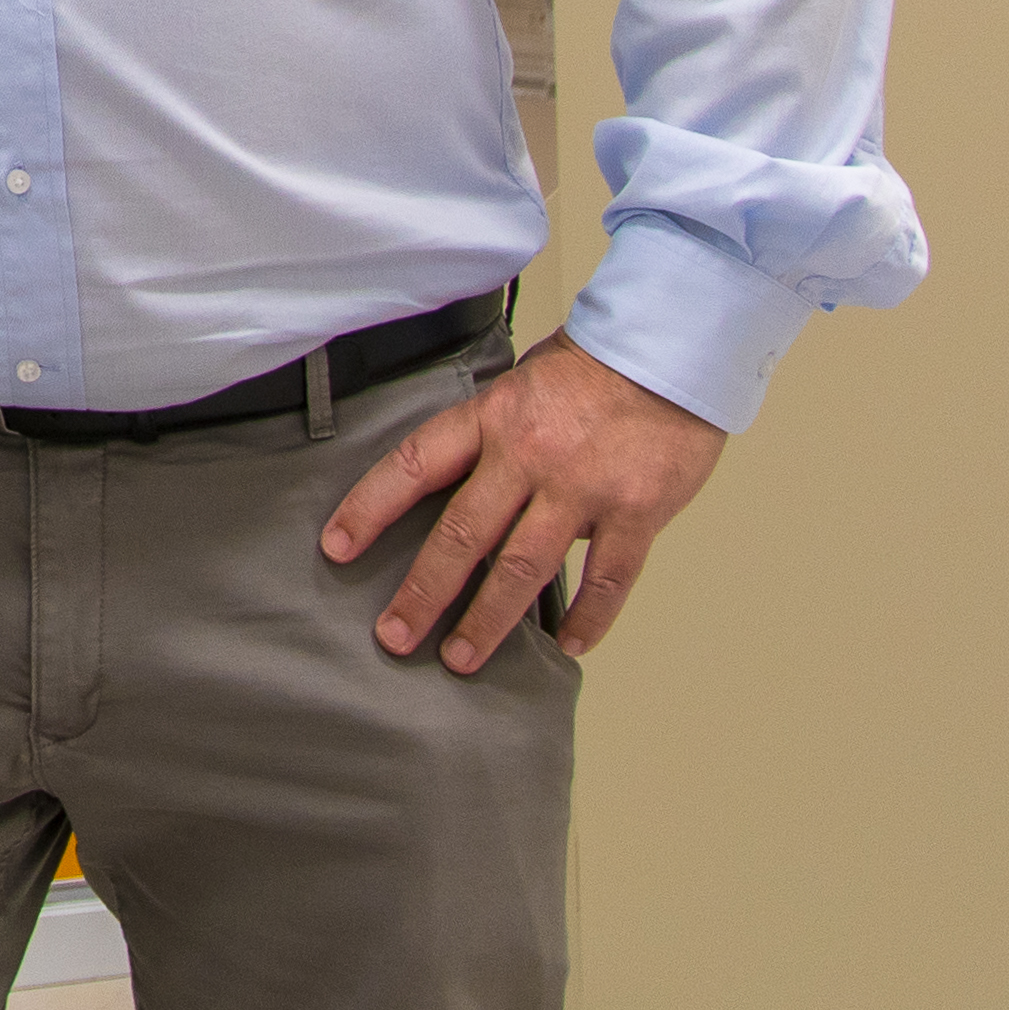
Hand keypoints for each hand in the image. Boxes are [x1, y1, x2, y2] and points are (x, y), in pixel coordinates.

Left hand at [319, 341, 724, 669]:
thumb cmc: (593, 370)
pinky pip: (606, 577)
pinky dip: (589, 617)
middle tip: (395, 635)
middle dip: (424, 591)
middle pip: (463, 534)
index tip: (338, 547)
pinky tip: (569, 644)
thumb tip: (453, 490)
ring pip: (523, 567)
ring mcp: (582, 487)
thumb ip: (489, 439)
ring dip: (489, 620)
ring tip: (462, 658)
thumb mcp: (520, 387)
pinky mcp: (635, 511)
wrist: (670, 351)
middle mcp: (528, 455)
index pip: (415, 465)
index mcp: (492, 418)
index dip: (370, 507)